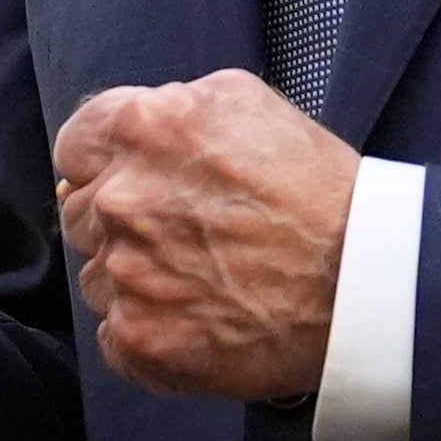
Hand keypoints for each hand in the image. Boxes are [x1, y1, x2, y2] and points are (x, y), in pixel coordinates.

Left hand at [53, 72, 355, 398]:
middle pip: (80, 211)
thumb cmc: (318, 192)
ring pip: (97, 275)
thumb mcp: (245, 102)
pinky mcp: (138, 339)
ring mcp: (125, 275)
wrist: (366, 287)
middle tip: (185, 234)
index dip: (104, 164)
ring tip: (203, 278)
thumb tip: (119, 134)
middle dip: (122, 220)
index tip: (134, 181)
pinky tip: (199, 318)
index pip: (75, 146)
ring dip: (135, 277)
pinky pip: (114, 332)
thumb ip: (168, 105)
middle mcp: (122, 200)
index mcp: (143, 130)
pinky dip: (148, 330)